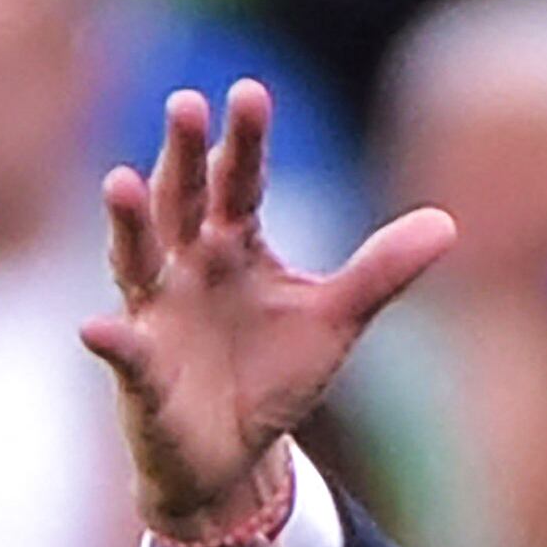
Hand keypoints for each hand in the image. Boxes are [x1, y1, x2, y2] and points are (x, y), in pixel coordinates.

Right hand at [80, 82, 457, 543]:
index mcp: (234, 243)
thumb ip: (380, 271)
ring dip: (129, 224)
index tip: (250, 92)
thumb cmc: (274, 373)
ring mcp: (157, 315)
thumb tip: (447, 224)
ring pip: (138, 260)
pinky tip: (98, 330)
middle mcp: (187, 266)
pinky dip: (114, 343)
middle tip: (186, 102)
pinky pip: (126, 355)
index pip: (240, 182)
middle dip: (183, 156)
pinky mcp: (141, 374)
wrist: (233, 455)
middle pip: (182, 201)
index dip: (244, 141)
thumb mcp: (335, 320)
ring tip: (120, 182)